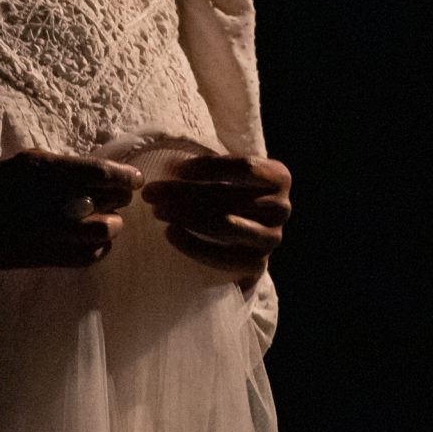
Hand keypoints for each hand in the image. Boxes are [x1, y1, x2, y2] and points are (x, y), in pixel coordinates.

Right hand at [0, 149, 143, 271]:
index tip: (135, 179)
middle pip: (105, 205)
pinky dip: (98, 250)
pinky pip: (84, 258)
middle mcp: (42, 201)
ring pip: (99, 234)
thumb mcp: (17, 163)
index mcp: (37, 170)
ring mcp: (41, 233)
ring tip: (107, 222)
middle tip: (120, 200)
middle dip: (119, 203)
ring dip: (111, 227)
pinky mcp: (38, 258)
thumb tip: (95, 172)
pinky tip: (96, 243)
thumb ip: (54, 168)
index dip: (123, 177)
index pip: (96, 173)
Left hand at [140, 155, 290, 285]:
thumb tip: (167, 167)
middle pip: (229, 196)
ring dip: (186, 217)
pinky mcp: (257, 264)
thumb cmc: (229, 196)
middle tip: (152, 193)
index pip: (244, 167)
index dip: (207, 167)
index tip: (175, 170)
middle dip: (184, 193)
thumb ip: (202, 169)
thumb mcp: (223, 176)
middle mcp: (281, 207)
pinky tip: (170, 233)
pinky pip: (222, 256)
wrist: (245, 238)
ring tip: (158, 211)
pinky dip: (193, 245)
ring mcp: (271, 238)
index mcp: (279, 177)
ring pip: (225, 224)